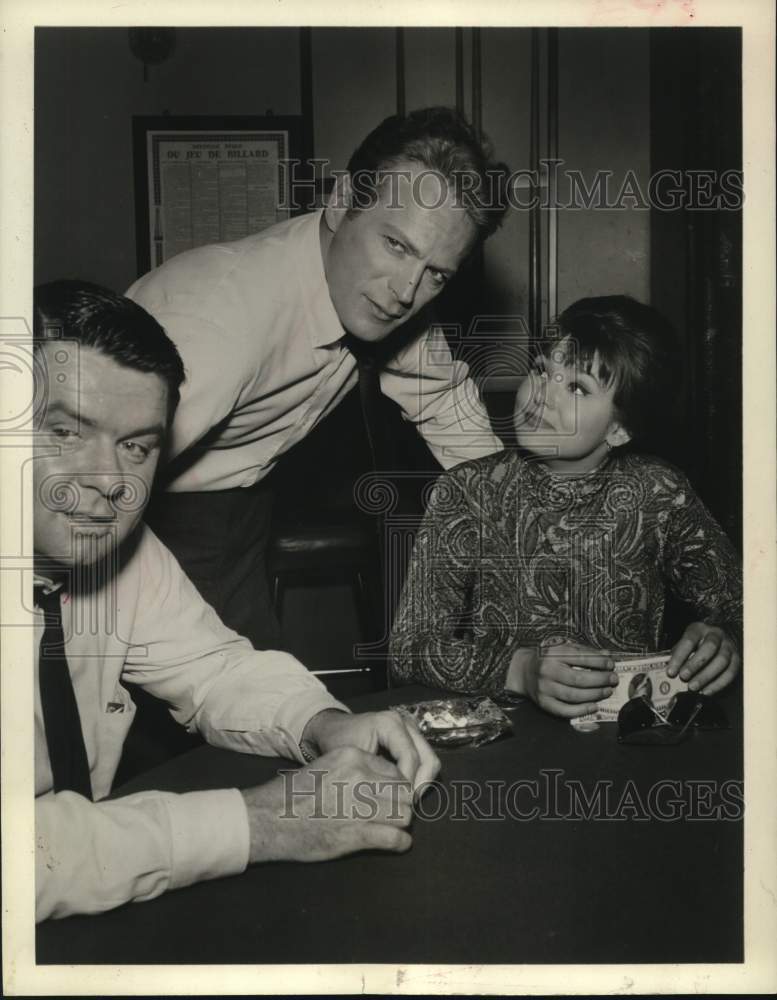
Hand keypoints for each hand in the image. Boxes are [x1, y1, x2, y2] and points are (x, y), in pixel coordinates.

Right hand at [241, 746, 412, 863]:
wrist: (269, 818)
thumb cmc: (295, 794)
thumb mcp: (327, 766)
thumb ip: (356, 770)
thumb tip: (384, 783)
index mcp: (352, 756)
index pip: (394, 770)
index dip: (396, 787)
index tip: (390, 798)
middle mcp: (359, 777)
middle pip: (403, 791)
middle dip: (402, 804)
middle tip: (395, 815)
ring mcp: (358, 805)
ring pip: (405, 814)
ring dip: (402, 823)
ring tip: (393, 828)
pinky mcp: (355, 834)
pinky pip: (395, 838)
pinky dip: (400, 843)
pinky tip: (396, 843)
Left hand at [301, 709, 439, 796]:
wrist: (333, 728)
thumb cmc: (337, 743)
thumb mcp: (351, 760)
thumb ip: (372, 776)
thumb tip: (393, 802)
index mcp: (390, 724)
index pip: (410, 758)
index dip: (406, 784)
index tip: (396, 805)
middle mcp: (405, 723)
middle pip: (428, 759)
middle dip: (419, 786)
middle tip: (406, 807)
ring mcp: (411, 730)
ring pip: (430, 761)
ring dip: (421, 783)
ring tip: (406, 803)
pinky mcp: (412, 738)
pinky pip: (424, 760)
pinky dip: (418, 778)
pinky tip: (403, 793)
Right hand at [506, 643, 617, 717]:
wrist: (523, 671)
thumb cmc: (547, 658)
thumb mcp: (562, 648)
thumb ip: (583, 651)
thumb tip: (606, 656)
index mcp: (552, 653)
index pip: (580, 657)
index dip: (598, 661)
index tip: (610, 664)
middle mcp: (547, 670)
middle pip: (579, 678)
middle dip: (600, 679)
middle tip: (613, 679)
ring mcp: (545, 688)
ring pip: (574, 695)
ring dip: (595, 694)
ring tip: (607, 691)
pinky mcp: (544, 703)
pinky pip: (565, 710)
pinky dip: (582, 710)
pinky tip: (594, 706)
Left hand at [666, 622, 739, 694]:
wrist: (715, 641)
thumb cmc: (694, 645)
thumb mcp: (683, 645)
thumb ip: (678, 656)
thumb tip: (671, 673)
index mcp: (699, 629)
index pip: (689, 640)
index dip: (679, 657)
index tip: (671, 671)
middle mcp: (716, 634)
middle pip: (709, 647)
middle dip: (695, 664)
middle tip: (683, 677)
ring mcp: (728, 646)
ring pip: (722, 661)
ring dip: (706, 676)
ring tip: (693, 687)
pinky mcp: (736, 659)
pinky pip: (730, 673)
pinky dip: (718, 684)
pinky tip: (706, 691)